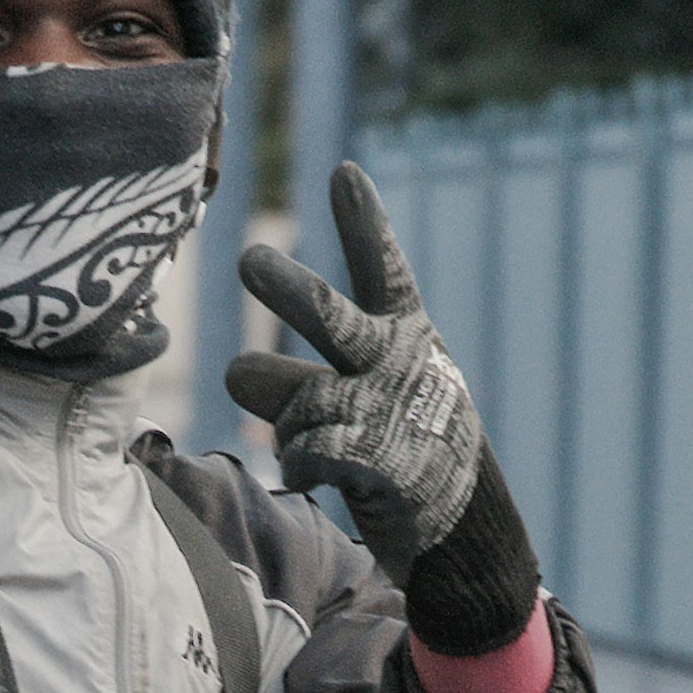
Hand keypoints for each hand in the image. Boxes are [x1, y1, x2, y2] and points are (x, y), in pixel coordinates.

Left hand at [227, 164, 484, 583]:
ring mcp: (390, 410)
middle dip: (289, 289)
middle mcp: (397, 360)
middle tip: (250, 261)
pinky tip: (314, 474)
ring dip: (289, 425)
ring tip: (309, 438)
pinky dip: (298, 465)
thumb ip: (293, 376)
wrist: (457, 517)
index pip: (383, 270)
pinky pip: (303, 451)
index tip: (344, 175)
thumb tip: (235, 373)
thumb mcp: (364, 391)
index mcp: (406, 330)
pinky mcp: (381, 461)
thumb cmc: (399, 435)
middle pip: (328, 319)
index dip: (364, 225)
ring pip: (296, 400)